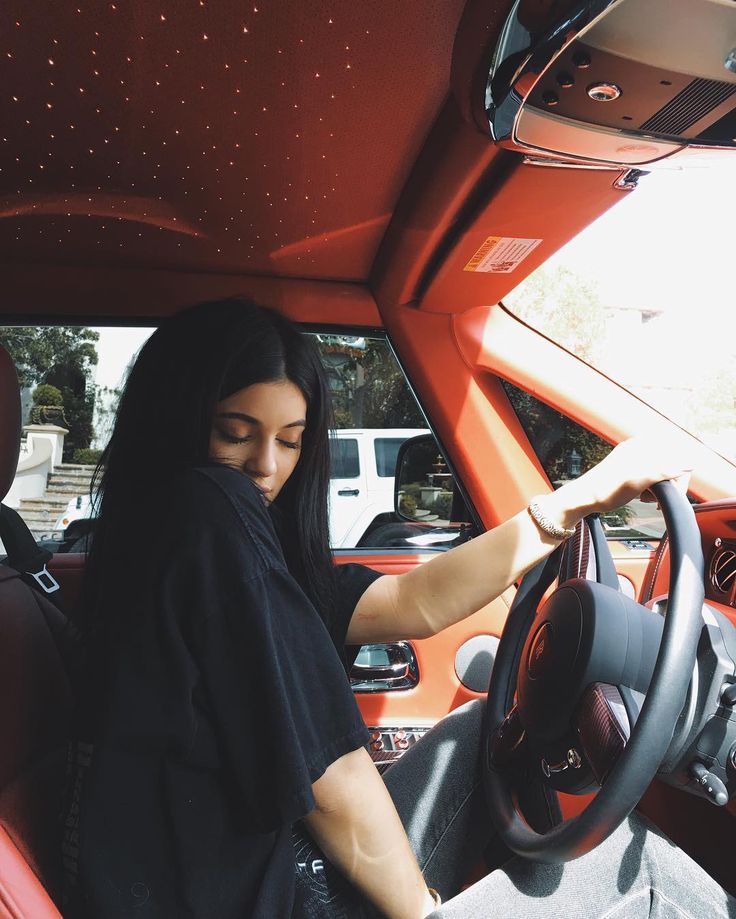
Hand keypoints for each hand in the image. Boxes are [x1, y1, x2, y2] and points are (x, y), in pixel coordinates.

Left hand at [549, 436, 693, 527]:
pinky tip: (642, 496)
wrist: (582, 499)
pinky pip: (652, 475)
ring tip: (647, 498)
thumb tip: (688, 463)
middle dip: (670, 483)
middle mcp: (639, 448)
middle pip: (672, 463)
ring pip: (663, 471)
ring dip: (661, 487)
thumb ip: (664, 470)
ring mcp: (635, 458)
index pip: (678, 455)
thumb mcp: (638, 481)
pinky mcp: (631, 468)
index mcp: (642, 446)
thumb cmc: (604, 491)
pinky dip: (651, 487)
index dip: (680, 476)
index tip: (673, 492)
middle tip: (657, 499)